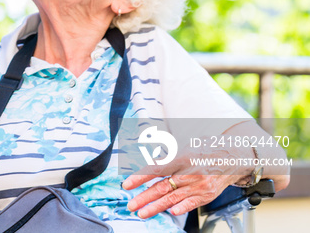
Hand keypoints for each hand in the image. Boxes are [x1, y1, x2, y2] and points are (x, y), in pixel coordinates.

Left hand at [122, 145, 245, 217]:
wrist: (233, 158)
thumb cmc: (205, 151)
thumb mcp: (184, 148)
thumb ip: (166, 157)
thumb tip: (146, 164)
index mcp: (182, 157)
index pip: (156, 168)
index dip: (140, 177)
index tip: (127, 184)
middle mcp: (191, 172)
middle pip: (162, 187)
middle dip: (144, 197)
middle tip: (130, 204)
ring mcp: (200, 185)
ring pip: (173, 198)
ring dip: (155, 207)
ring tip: (142, 212)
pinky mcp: (207, 195)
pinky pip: (191, 203)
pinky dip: (180, 208)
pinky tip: (170, 212)